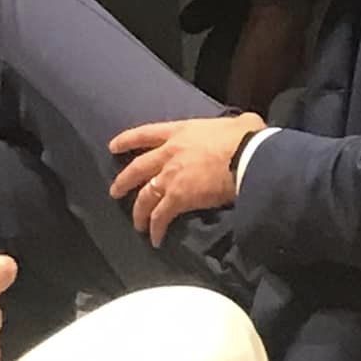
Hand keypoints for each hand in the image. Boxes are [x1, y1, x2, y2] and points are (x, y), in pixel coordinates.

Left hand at [109, 112, 263, 245]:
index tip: (113, 146)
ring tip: (138, 224)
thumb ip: (230, 126)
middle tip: (114, 191)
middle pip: (137, 169)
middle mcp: (170, 152)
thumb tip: (243, 126)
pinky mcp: (178, 198)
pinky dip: (156, 229)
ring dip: (138, 212)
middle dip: (123, 181)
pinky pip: (160, 217)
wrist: (247, 156)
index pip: (146, 133)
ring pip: (144, 197)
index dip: (127, 140)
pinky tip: (156, 238)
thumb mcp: (235, 122)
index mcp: (181, 131)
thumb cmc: (245, 137)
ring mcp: (171, 176)